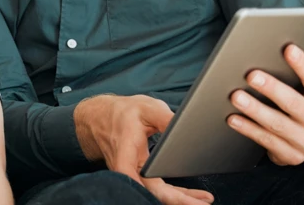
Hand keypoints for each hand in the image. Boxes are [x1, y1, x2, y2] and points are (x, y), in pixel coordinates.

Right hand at [72, 95, 213, 204]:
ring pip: (154, 193)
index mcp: (126, 150)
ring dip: (178, 199)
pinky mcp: (138, 176)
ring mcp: (132, 174)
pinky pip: (155, 189)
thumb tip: (184, 129)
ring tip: (203, 201)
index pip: (135, 175)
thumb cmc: (123, 113)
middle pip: (150, 191)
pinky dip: (173, 194)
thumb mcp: (145, 108)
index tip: (174, 197)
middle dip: (177, 200)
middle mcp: (127, 167)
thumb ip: (165, 118)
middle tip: (202, 202)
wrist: (100, 117)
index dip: (151, 189)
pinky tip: (190, 196)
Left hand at [227, 27, 303, 166]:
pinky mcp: (292, 157)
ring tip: (235, 96)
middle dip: (273, 89)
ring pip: (278, 125)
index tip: (288, 48)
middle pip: (295, 104)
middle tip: (251, 75)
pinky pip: (267, 142)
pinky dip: (248, 129)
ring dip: (255, 110)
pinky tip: (232, 118)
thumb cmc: (303, 98)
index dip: (303, 65)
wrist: (301, 138)